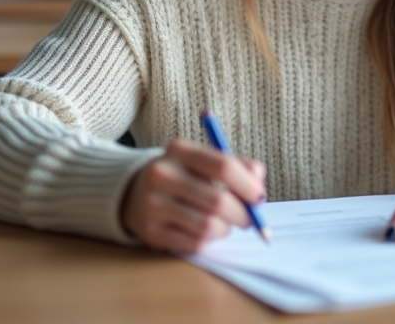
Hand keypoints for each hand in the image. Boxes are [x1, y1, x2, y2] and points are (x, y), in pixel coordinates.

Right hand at [120, 138, 265, 253]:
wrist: (135, 192)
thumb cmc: (184, 175)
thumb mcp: (205, 160)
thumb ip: (238, 166)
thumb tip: (258, 189)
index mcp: (180, 150)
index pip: (223, 166)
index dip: (247, 185)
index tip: (259, 197)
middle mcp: (162, 174)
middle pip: (218, 200)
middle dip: (243, 214)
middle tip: (249, 219)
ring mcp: (153, 204)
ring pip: (208, 225)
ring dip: (226, 229)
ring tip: (225, 224)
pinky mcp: (150, 232)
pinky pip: (194, 243)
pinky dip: (209, 240)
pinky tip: (206, 232)